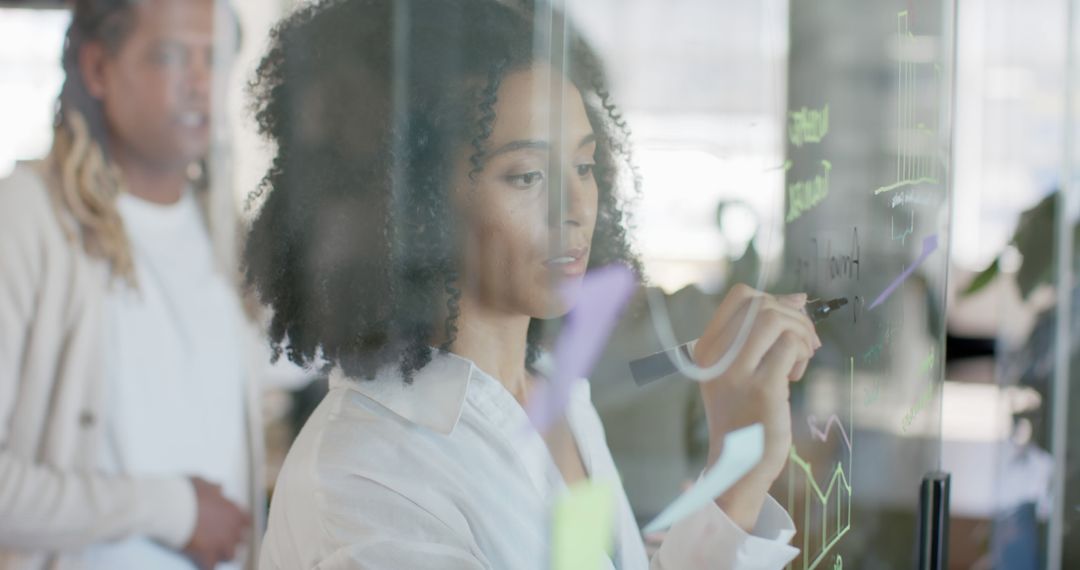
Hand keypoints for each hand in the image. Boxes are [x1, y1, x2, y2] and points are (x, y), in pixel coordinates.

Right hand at [182, 477, 251, 569]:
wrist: (169, 506)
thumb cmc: (185, 493)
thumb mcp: (202, 484)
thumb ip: (214, 488)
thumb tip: (219, 488)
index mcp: (233, 509)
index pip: (246, 521)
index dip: (239, 525)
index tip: (233, 527)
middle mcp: (232, 527)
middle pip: (241, 540)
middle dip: (232, 541)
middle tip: (222, 542)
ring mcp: (221, 543)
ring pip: (231, 555)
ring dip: (223, 555)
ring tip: (215, 555)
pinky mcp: (207, 555)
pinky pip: (211, 567)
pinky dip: (207, 565)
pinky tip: (202, 564)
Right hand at [692, 285, 819, 528]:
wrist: (738, 464)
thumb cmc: (744, 414)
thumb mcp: (742, 368)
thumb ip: (763, 333)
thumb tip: (797, 297)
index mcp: (707, 348)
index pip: (740, 296)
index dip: (772, 299)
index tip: (787, 323)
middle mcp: (716, 356)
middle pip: (761, 304)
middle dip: (794, 316)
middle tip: (806, 342)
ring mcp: (736, 372)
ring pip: (775, 319)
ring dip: (800, 332)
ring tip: (802, 356)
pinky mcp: (762, 388)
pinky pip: (790, 347)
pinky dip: (802, 354)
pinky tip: (795, 375)